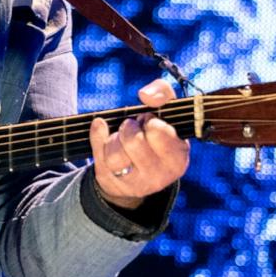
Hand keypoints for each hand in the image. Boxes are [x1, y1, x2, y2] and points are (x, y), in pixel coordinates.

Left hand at [87, 79, 189, 208]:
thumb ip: (163, 93)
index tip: (150, 122)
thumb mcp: (166, 114)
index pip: (157, 131)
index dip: (150, 120)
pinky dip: (98, 137)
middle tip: (133, 127)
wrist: (141, 168)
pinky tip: (102, 130)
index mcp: (177, 158)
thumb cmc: (155, 135)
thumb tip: (145, 94)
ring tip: (121, 137)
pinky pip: (98, 156)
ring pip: (115, 155)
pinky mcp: (113, 183)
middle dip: (129, 127)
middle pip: (133, 141)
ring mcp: (135, 183)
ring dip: (114, 138)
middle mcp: (159, 175)